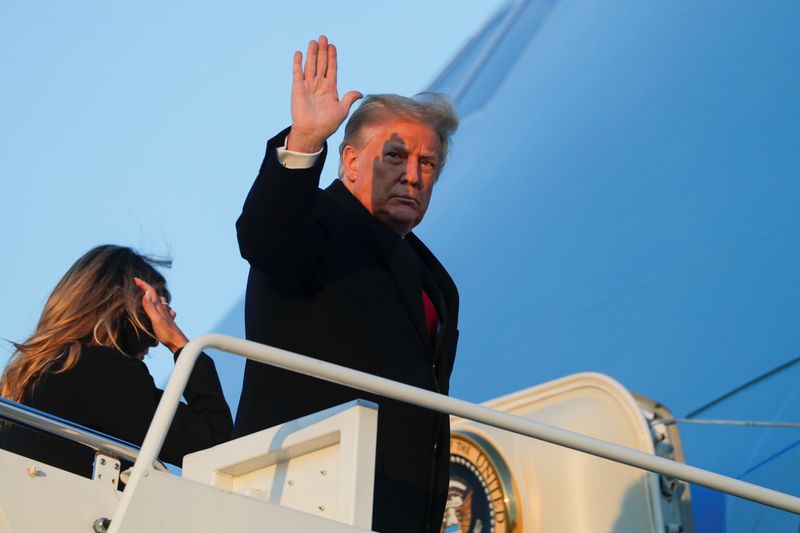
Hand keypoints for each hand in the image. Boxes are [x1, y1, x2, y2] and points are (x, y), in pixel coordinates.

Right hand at [133, 277, 188, 353]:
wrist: (178, 343)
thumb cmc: (166, 333)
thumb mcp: (155, 320)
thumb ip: (150, 307)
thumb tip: (146, 293)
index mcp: (159, 307)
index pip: (151, 291)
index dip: (143, 284)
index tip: (135, 279)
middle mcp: (163, 309)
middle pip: (155, 295)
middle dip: (146, 289)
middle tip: (137, 287)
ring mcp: (166, 314)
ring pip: (160, 302)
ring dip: (152, 297)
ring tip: (145, 297)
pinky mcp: (167, 321)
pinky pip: (162, 310)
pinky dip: (157, 306)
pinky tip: (157, 310)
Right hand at [286, 35, 362, 152]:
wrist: (312, 132)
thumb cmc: (328, 124)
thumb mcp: (342, 110)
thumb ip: (349, 99)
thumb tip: (359, 93)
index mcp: (330, 88)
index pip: (331, 68)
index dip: (332, 57)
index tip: (332, 45)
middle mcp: (319, 84)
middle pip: (321, 63)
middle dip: (322, 51)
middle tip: (323, 37)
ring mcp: (308, 85)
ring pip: (310, 65)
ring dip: (312, 54)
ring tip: (313, 42)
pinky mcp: (297, 88)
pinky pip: (297, 73)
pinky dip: (297, 63)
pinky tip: (299, 53)